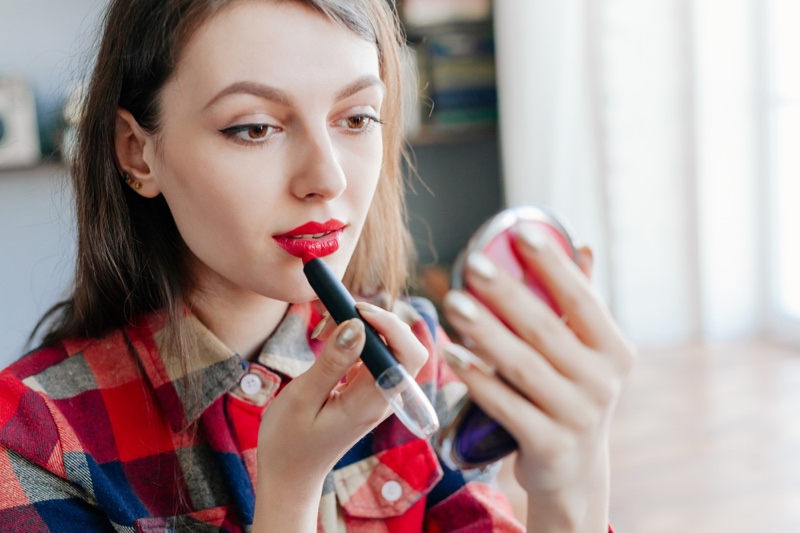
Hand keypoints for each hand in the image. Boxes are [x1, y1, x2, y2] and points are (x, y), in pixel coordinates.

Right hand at [253, 303, 427, 531]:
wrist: (290, 475)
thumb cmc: (289, 441)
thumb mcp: (302, 398)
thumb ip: (331, 362)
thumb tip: (357, 324)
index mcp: (371, 403)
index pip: (406, 355)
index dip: (390, 324)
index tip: (354, 308)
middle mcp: (383, 398)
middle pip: (405, 347)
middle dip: (378, 320)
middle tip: (338, 313)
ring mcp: (378, 396)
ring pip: (390, 347)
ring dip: (364, 327)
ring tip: (323, 330)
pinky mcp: (368, 391)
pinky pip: (374, 355)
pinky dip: (356, 339)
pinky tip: (328, 340)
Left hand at [441, 226, 635, 530]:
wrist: (575, 472)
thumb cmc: (573, 396)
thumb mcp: (587, 354)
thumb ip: (581, 303)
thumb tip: (579, 245)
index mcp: (615, 352)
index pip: (583, 299)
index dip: (553, 265)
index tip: (522, 233)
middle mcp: (602, 383)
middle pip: (546, 329)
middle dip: (506, 293)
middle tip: (472, 263)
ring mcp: (577, 417)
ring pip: (522, 366)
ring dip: (485, 332)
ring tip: (454, 302)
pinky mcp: (549, 444)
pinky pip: (505, 404)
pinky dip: (477, 377)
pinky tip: (452, 353)